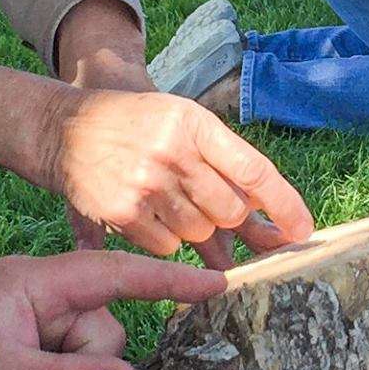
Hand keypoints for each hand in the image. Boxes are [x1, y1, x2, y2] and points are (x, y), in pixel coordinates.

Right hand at [46, 84, 314, 270]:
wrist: (64, 128)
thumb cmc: (136, 126)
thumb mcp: (181, 123)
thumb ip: (224, 164)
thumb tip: (269, 219)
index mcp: (194, 124)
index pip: (254, 170)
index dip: (285, 204)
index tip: (304, 230)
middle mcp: (172, 152)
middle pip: (231, 211)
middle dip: (232, 218)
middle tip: (218, 210)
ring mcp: (146, 184)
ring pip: (200, 232)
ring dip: (197, 228)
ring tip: (173, 202)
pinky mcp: (123, 212)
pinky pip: (168, 246)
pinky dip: (167, 240)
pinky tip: (149, 214)